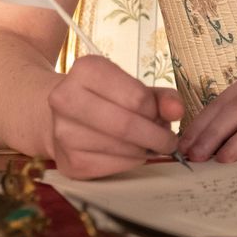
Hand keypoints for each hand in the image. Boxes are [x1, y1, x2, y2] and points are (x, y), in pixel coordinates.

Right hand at [47, 55, 183, 178]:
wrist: (58, 115)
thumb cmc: (105, 97)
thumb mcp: (132, 86)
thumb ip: (161, 96)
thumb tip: (178, 111)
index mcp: (86, 70)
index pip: (136, 97)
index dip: (155, 110)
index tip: (162, 116)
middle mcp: (67, 99)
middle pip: (126, 125)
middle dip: (156, 136)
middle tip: (169, 141)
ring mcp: (64, 133)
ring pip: (121, 149)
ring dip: (144, 150)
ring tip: (149, 143)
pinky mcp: (69, 162)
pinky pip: (113, 167)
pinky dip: (131, 162)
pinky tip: (130, 152)